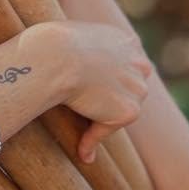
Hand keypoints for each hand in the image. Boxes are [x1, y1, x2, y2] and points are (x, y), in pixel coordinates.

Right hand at [20, 19, 152, 162]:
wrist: (55, 57)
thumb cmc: (50, 44)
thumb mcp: (70, 35)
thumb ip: (80, 48)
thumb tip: (60, 56)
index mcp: (125, 40)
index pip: (128, 63)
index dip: (113, 77)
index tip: (100, 89)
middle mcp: (138, 62)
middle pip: (132, 87)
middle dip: (117, 99)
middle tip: (93, 112)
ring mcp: (136, 87)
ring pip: (121, 108)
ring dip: (104, 120)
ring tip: (83, 136)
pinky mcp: (128, 111)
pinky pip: (107, 129)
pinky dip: (93, 140)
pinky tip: (82, 153)